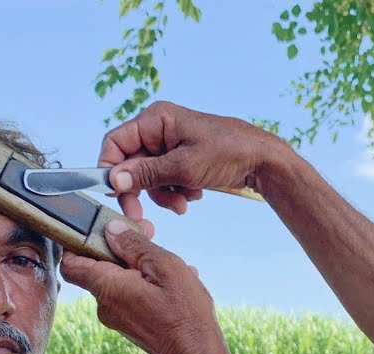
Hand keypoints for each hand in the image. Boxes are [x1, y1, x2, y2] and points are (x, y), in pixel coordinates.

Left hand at [59, 219, 228, 353]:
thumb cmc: (185, 313)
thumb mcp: (165, 266)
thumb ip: (134, 245)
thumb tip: (110, 229)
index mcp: (107, 287)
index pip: (69, 262)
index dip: (79, 241)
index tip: (104, 229)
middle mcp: (105, 305)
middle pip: (98, 267)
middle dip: (123, 249)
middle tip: (151, 234)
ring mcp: (117, 319)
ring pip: (119, 281)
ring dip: (141, 267)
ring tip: (173, 266)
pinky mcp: (130, 326)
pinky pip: (131, 296)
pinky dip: (147, 284)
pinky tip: (173, 284)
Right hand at [100, 101, 290, 219]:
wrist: (263, 161)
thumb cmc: (228, 153)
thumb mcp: (183, 167)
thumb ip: (146, 174)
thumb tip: (113, 181)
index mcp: (156, 119)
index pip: (116, 142)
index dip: (111, 168)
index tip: (115, 194)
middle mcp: (159, 129)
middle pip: (131, 164)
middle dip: (142, 189)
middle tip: (140, 214)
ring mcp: (171, 146)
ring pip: (148, 177)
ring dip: (163, 194)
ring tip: (184, 203)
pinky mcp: (182, 160)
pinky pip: (165, 180)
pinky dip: (176, 191)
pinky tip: (195, 194)